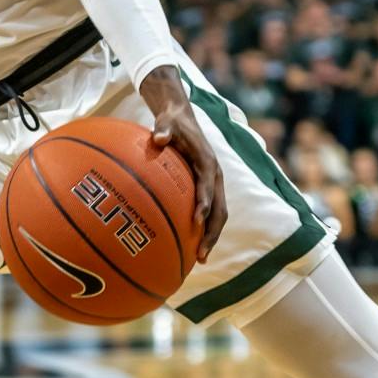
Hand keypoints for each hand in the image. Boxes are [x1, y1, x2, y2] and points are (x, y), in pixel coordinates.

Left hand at [141, 68, 226, 261]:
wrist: (182, 117)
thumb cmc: (173, 122)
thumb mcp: (167, 122)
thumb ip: (163, 129)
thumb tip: (158, 137)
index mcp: (208, 162)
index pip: (209, 186)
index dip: (204, 203)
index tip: (197, 221)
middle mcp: (215, 177)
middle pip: (219, 210)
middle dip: (212, 233)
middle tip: (201, 255)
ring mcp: (213, 185)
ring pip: (218, 215)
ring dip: (211, 237)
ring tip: (200, 259)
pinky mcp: (207, 189)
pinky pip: (209, 213)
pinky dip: (204, 230)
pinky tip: (190, 246)